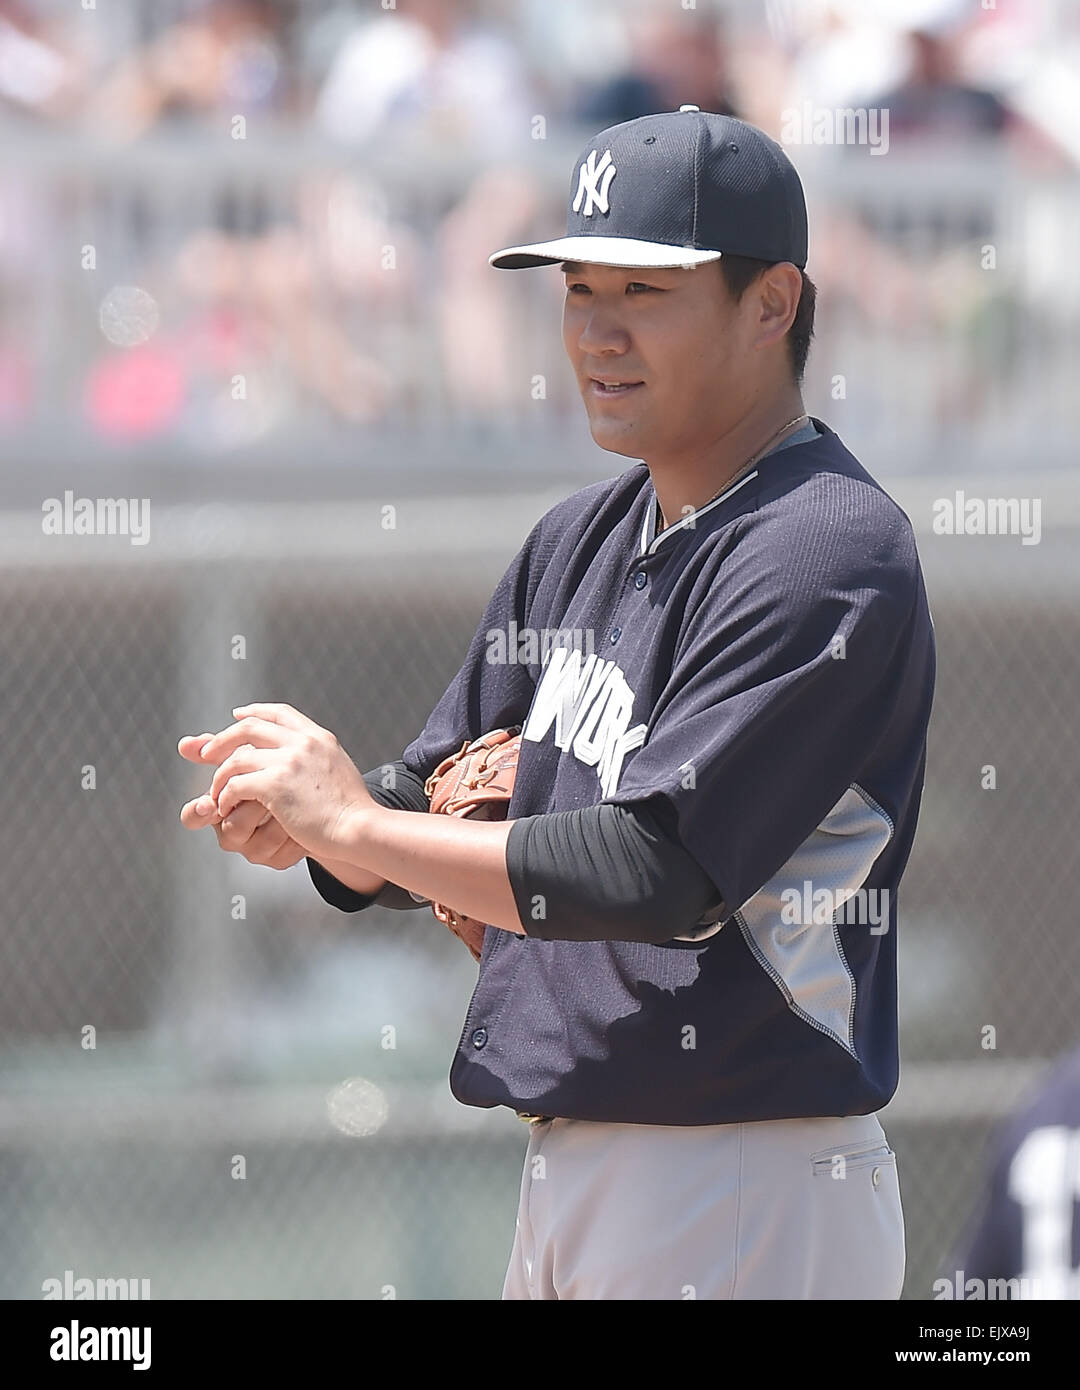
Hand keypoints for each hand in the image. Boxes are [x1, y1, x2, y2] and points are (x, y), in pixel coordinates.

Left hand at [188, 704, 375, 861]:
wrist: (360, 827)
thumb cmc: (352, 810)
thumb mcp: (338, 770)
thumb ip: (317, 758)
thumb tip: (304, 760)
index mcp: (318, 737)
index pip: (279, 713)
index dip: (254, 711)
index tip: (237, 716)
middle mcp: (303, 743)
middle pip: (249, 727)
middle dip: (222, 739)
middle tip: (206, 754)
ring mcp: (288, 761)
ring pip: (236, 758)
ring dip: (219, 776)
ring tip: (216, 793)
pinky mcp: (275, 785)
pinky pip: (235, 784)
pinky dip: (225, 796)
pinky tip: (226, 808)